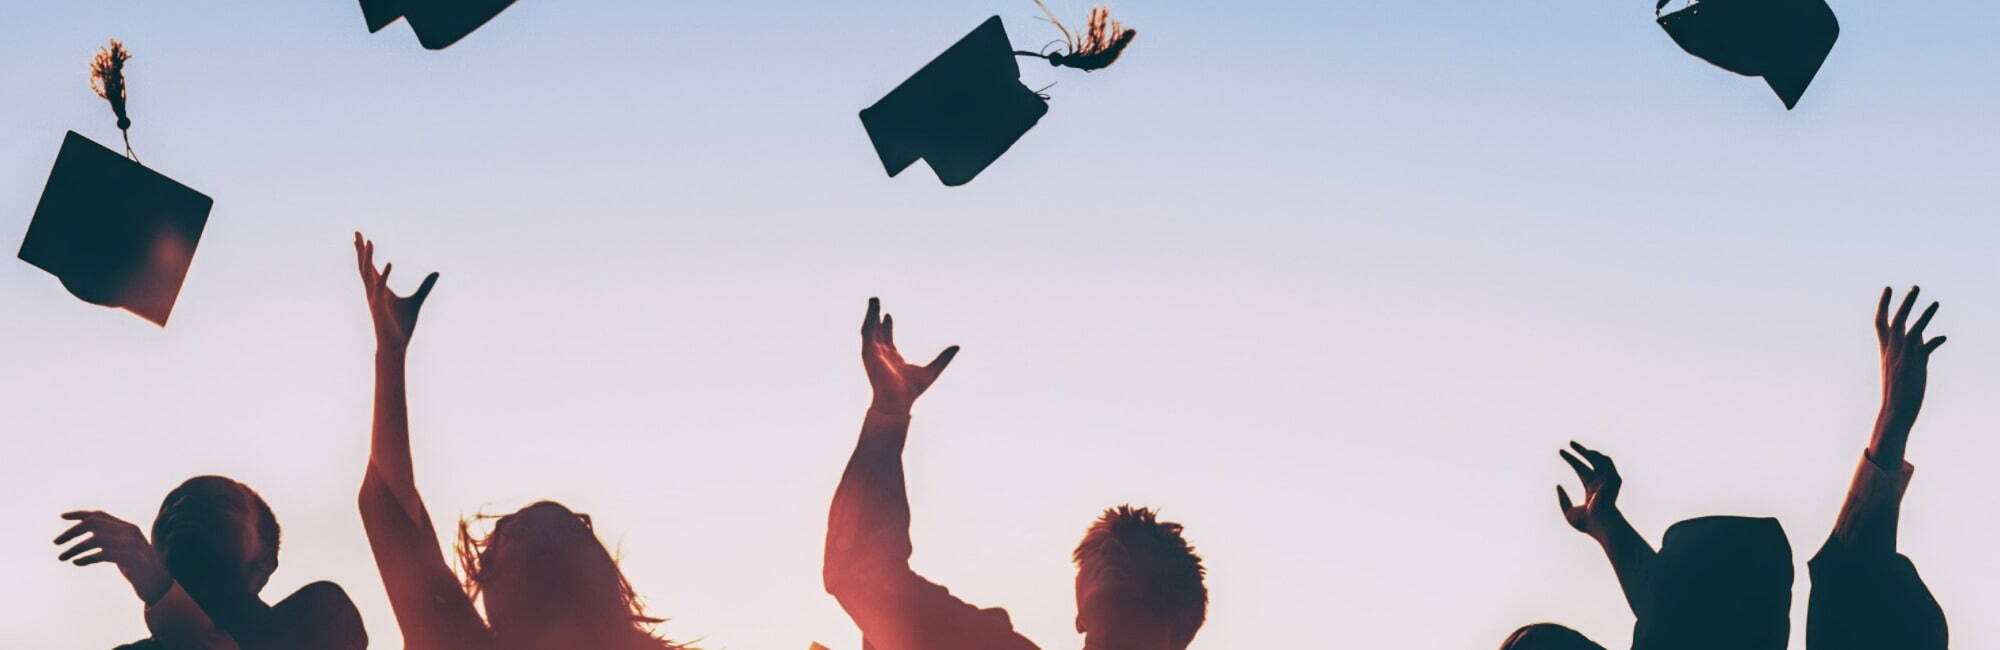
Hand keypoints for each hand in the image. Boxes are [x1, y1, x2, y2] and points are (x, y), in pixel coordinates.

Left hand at [55, 510, 173, 604]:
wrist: (160, 586)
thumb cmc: (139, 571)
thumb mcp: (124, 553)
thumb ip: (111, 543)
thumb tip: (83, 542)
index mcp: (128, 528)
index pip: (100, 515)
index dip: (80, 514)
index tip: (62, 517)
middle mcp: (131, 532)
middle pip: (94, 523)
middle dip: (71, 532)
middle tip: (56, 543)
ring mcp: (133, 545)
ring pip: (96, 539)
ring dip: (75, 548)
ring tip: (62, 557)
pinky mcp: (132, 559)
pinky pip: (103, 553)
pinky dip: (87, 557)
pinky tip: (77, 562)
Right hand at [354, 232, 439, 352]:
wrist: (396, 345)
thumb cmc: (402, 325)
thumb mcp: (417, 301)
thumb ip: (425, 286)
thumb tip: (436, 273)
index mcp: (379, 289)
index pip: (370, 267)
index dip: (365, 253)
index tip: (363, 237)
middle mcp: (373, 292)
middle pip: (364, 267)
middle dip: (360, 250)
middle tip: (357, 232)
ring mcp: (375, 299)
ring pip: (368, 274)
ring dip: (368, 258)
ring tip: (369, 242)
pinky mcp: (380, 307)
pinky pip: (381, 288)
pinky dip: (385, 276)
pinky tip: (390, 263)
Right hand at [860, 297, 958, 415]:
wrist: (897, 401)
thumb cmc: (912, 391)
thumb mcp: (933, 370)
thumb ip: (943, 358)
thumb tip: (957, 347)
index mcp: (892, 358)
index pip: (887, 339)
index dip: (887, 326)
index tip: (888, 315)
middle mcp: (881, 354)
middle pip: (877, 331)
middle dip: (876, 317)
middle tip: (877, 302)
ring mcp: (873, 353)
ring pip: (870, 329)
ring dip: (871, 314)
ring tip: (874, 300)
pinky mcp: (868, 352)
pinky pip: (867, 331)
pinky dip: (869, 319)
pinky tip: (874, 309)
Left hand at [1557, 442, 1622, 536]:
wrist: (1601, 525)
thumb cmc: (1586, 523)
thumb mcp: (1568, 511)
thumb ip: (1563, 499)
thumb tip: (1558, 485)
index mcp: (1592, 491)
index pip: (1581, 471)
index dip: (1572, 460)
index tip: (1560, 451)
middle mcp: (1601, 484)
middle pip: (1590, 463)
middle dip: (1580, 452)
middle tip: (1569, 443)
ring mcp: (1608, 481)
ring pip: (1600, 460)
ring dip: (1589, 451)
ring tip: (1575, 446)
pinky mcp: (1613, 479)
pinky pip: (1606, 462)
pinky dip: (1597, 456)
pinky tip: (1586, 452)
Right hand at [1876, 286, 1944, 421]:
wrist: (1894, 411)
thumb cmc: (1898, 391)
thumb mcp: (1901, 365)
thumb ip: (1911, 347)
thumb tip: (1923, 336)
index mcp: (1885, 349)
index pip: (1880, 322)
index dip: (1884, 304)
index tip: (1888, 288)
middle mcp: (1892, 350)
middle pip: (1897, 320)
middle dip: (1906, 302)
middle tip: (1916, 286)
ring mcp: (1903, 356)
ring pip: (1912, 329)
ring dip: (1925, 315)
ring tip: (1937, 303)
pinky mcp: (1914, 364)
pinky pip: (1925, 347)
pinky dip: (1934, 341)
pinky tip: (1943, 338)